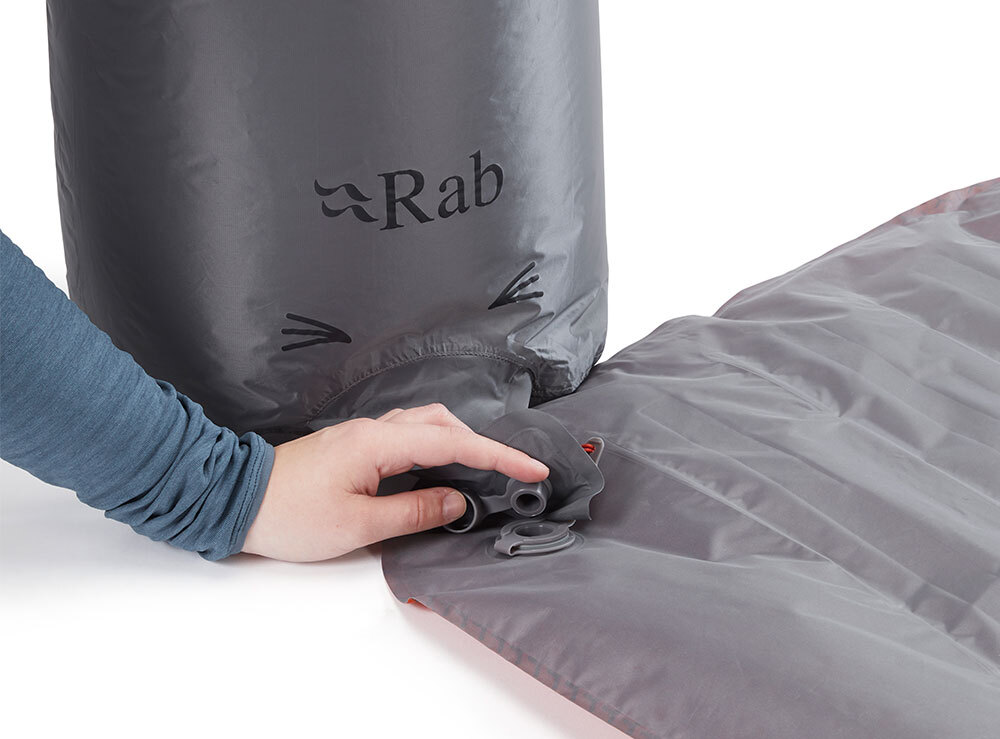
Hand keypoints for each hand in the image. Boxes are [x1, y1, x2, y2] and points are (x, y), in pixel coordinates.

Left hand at [241, 403, 548, 560]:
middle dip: (483, 445)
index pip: (453, 444)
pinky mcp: (353, 444)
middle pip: (444, 423)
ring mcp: (362, 434)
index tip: (532, 469)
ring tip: (479, 472)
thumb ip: (414, 512)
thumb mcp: (357, 526)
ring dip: (457, 443)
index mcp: (379, 443)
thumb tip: (457, 502)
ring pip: (425, 425)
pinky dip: (432, 447)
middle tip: (510, 473)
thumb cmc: (289, 515)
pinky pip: (406, 435)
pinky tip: (436, 470)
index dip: (498, 457)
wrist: (234, 499)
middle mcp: (374, 429)